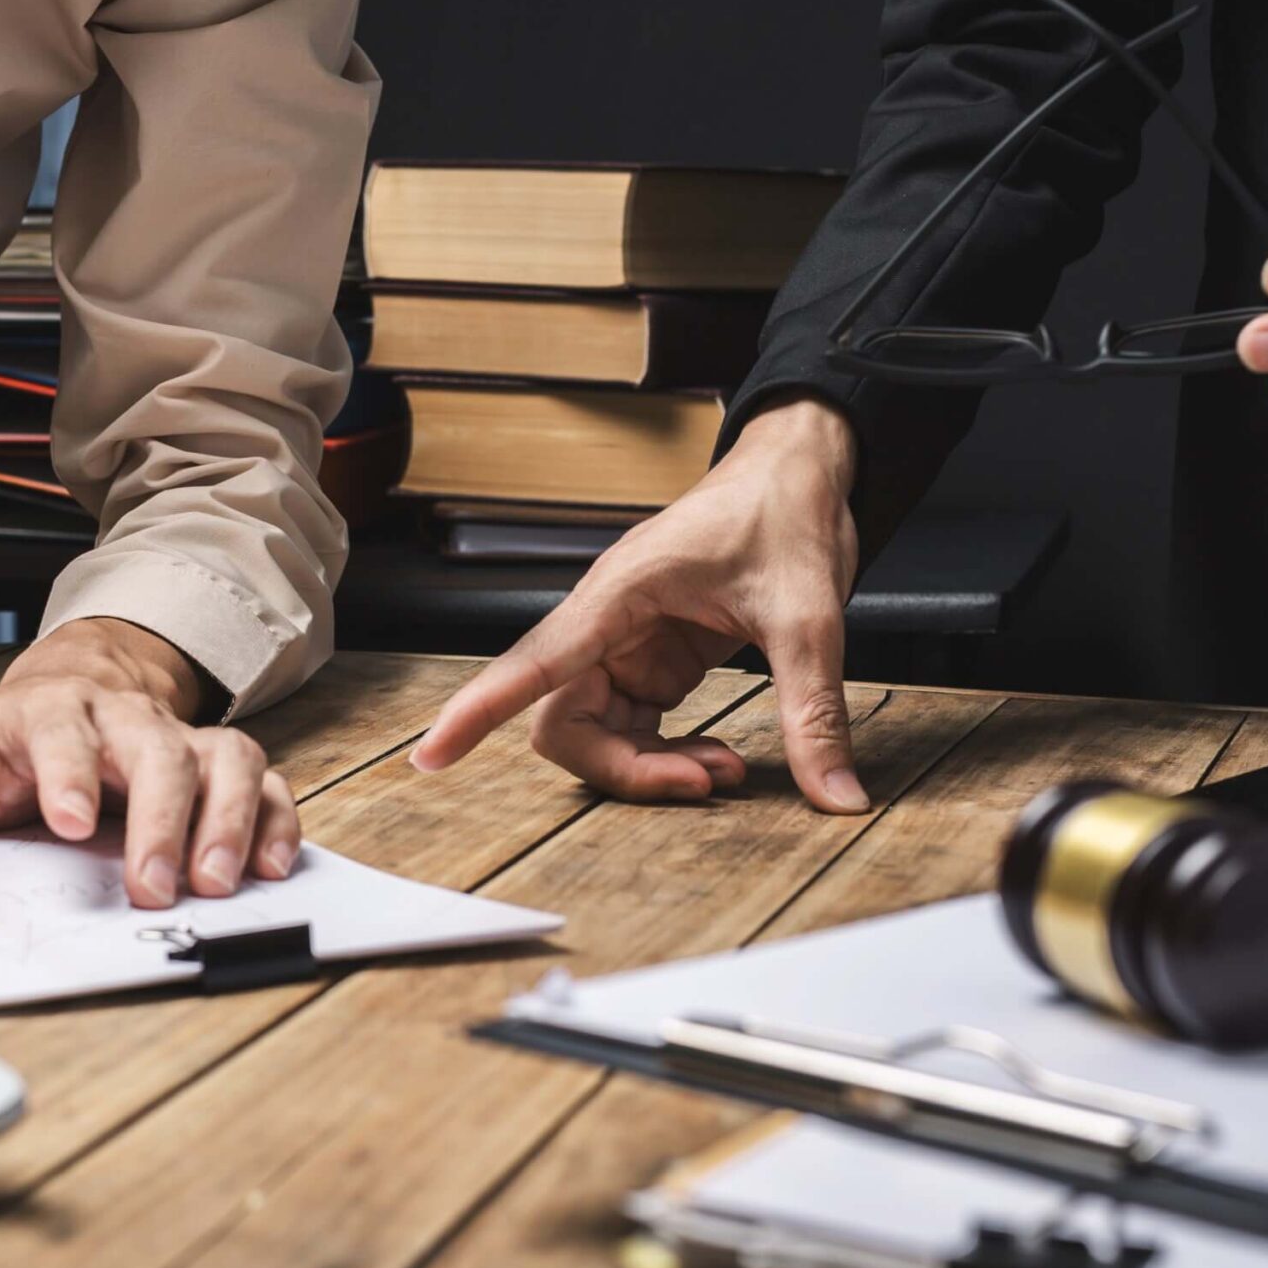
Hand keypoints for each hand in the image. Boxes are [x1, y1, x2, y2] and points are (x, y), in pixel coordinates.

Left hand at [0, 618, 297, 908]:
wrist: (64, 699)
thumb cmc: (7, 745)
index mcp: (50, 712)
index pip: (62, 734)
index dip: (69, 774)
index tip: (71, 824)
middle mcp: (125, 720)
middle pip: (158, 750)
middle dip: (162, 818)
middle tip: (154, 885)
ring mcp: (180, 740)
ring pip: (226, 759)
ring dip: (228, 821)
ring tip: (214, 885)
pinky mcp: (219, 767)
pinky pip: (267, 782)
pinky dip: (276, 822)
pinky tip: (268, 868)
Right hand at [412, 397, 868, 812]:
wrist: (799, 471)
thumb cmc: (783, 512)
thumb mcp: (809, 616)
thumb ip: (815, 710)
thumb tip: (836, 796)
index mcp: (619, 594)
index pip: (530, 662)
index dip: (477, 712)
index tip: (430, 757)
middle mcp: (607, 621)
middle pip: (561, 720)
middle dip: (624, 770)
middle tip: (705, 782)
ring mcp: (626, 644)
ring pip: (594, 732)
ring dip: (650, 768)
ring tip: (725, 771)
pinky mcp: (652, 660)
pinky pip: (633, 728)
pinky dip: (669, 755)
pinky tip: (720, 758)